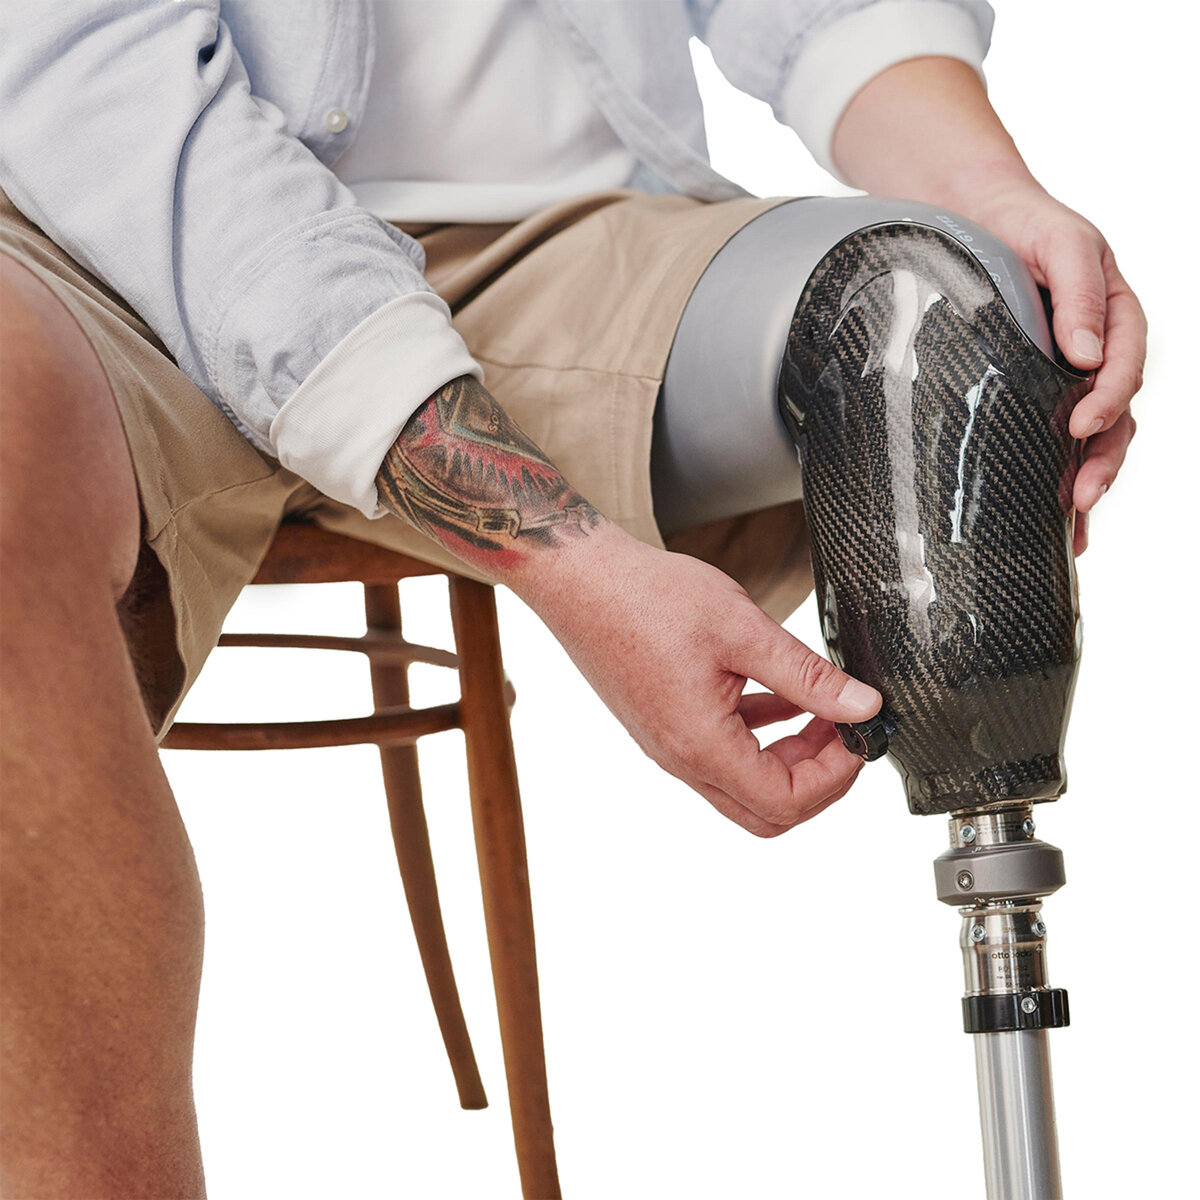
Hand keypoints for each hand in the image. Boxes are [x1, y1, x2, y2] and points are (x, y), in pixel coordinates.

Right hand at [517, 525, 882, 836]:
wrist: (580, 581)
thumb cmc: (647, 598)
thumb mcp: (744, 632)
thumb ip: (808, 677)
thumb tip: (863, 706)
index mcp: (702, 745)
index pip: (786, 800)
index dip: (836, 776)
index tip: (861, 735)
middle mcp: (682, 758)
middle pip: (765, 811)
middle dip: (818, 780)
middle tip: (846, 734)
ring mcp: (669, 745)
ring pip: (743, 785)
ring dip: (789, 757)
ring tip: (822, 710)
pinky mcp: (663, 724)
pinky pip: (721, 753)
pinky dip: (760, 736)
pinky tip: (781, 695)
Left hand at [956, 178, 1146, 554]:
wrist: (973, 217)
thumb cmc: (1024, 225)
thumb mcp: (1061, 245)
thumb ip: (1079, 294)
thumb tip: (1086, 356)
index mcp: (1114, 318)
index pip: (1124, 365)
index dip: (1109, 397)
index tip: (1081, 424)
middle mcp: (1095, 353)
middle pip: (1114, 413)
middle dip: (1101, 458)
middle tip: (1082, 495)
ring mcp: (1064, 377)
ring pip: (1088, 436)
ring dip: (1085, 479)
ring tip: (1073, 522)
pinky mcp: (1029, 392)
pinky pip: (1048, 438)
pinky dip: (1054, 479)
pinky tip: (1052, 522)